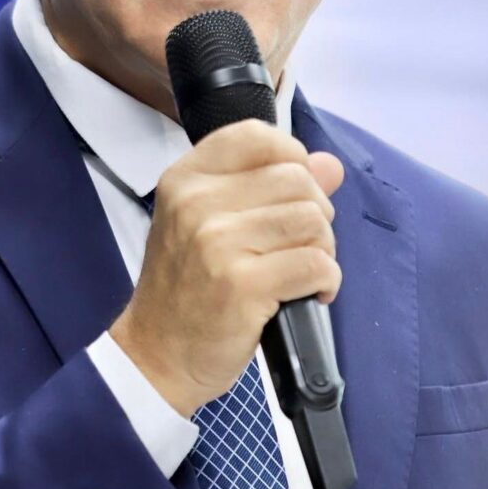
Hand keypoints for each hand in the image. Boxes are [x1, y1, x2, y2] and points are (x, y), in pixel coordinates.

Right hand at [109, 119, 343, 417]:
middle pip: (296, 178)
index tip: (293, 189)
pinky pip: (316, 264)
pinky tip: (310, 293)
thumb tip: (330, 164)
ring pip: (312, 220)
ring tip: (302, 269)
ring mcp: (217, 242)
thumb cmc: (186, 284)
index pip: (255, 135)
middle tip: (299, 243)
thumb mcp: (210, 222)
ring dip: (323, 248)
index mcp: (186, 178)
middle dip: (316, 211)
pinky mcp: (242, 285)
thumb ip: (268, 185)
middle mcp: (196, 202)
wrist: (157, 353)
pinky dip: (327, 280)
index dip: (291, 155)